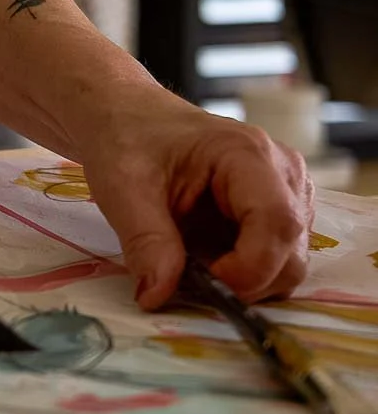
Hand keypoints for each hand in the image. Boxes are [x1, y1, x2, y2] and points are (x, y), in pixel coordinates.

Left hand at [82, 91, 314, 309]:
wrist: (123, 116)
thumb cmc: (125, 139)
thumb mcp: (122, 188)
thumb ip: (146, 242)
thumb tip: (157, 298)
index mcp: (246, 153)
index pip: (277, 222)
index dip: (250, 268)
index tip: (206, 285)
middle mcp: (282, 172)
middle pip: (292, 251)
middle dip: (247, 281)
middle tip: (191, 282)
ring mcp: (286, 192)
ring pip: (289, 261)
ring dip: (245, 279)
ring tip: (192, 261)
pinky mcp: (276, 209)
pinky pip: (275, 258)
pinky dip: (243, 271)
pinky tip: (204, 256)